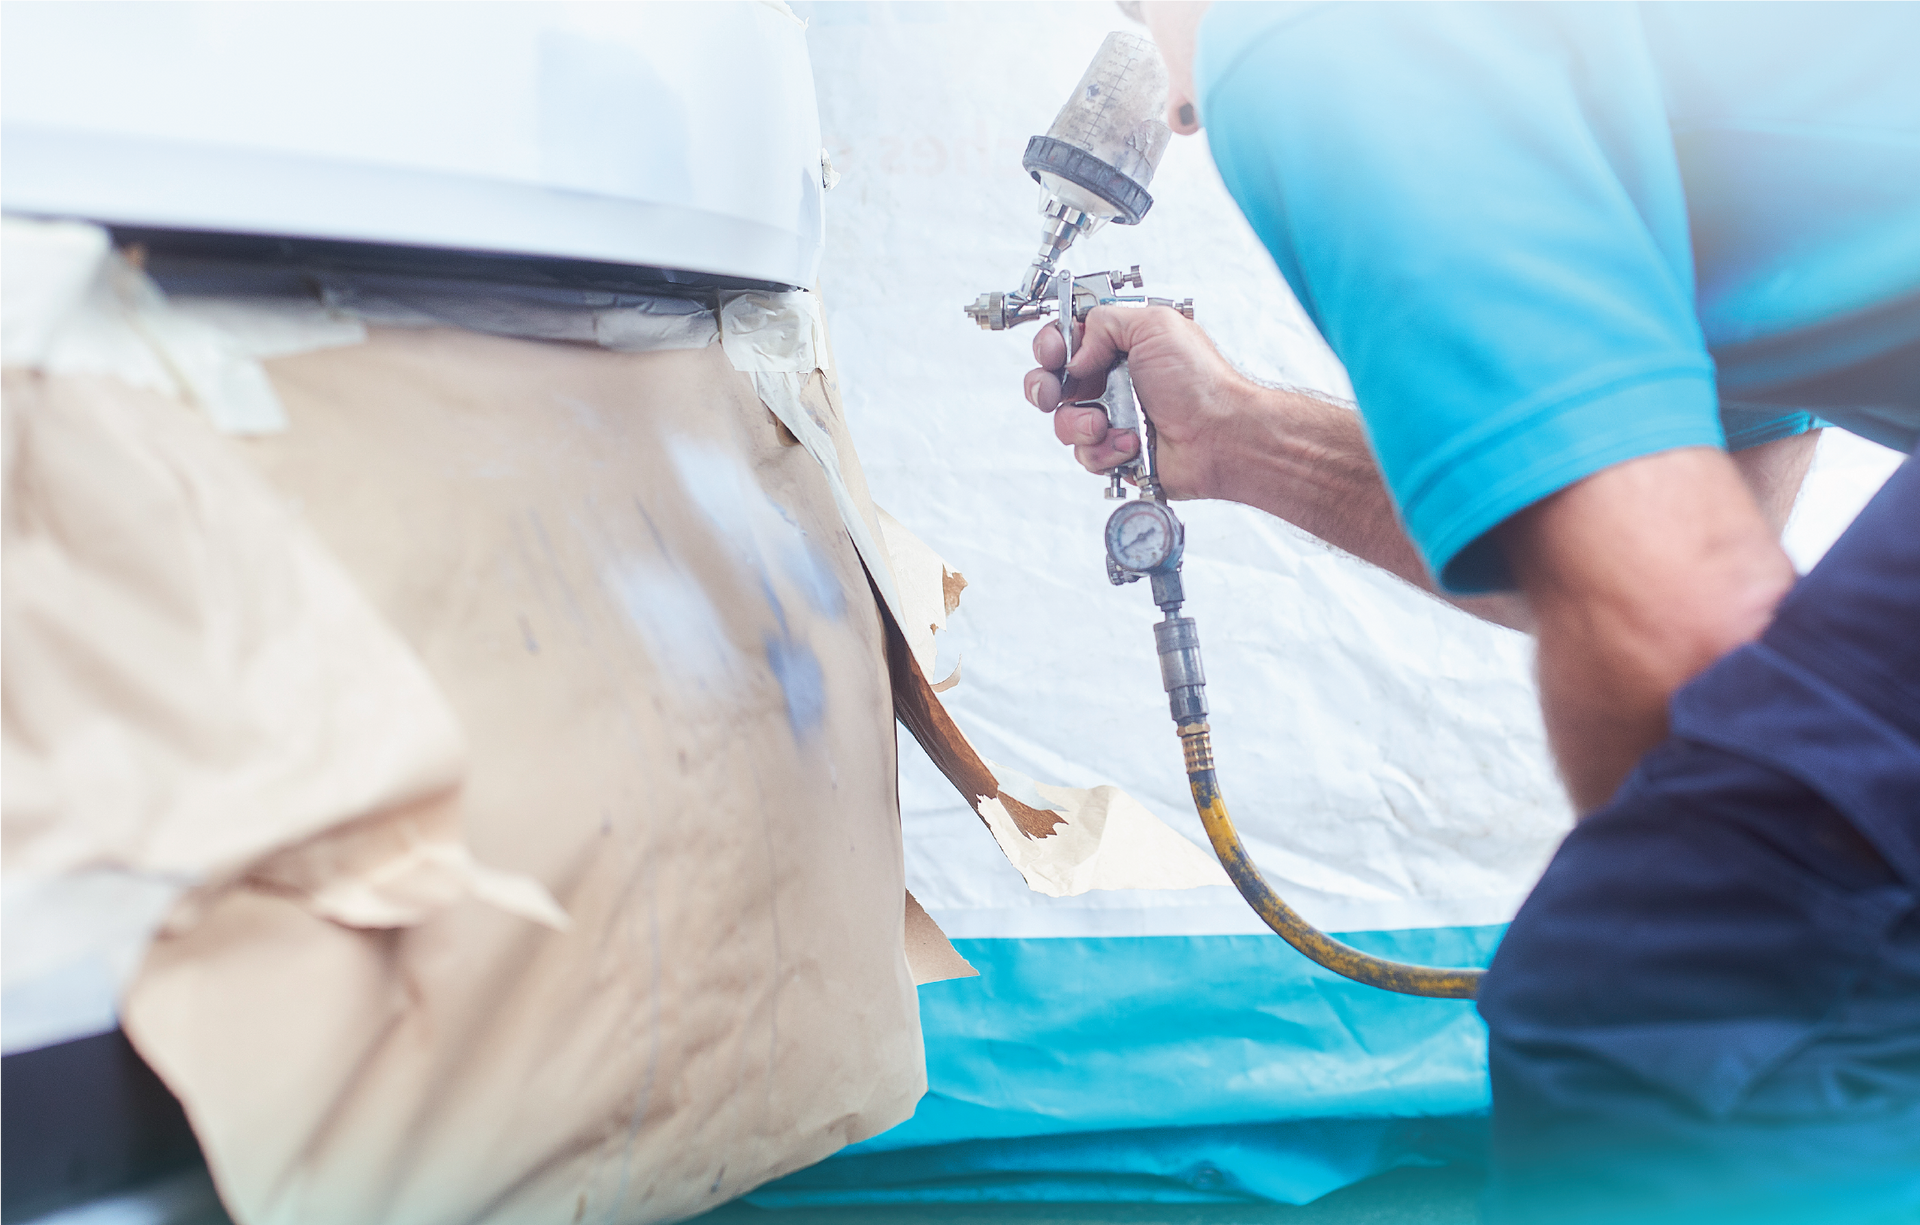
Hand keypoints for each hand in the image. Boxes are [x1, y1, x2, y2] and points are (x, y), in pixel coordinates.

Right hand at [1022, 305, 1254, 500]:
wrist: (1219, 435)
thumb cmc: (1200, 383)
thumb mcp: (1154, 325)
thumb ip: (1103, 323)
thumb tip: (1076, 353)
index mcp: (1121, 346)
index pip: (1067, 339)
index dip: (1052, 345)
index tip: (1055, 353)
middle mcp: (1113, 379)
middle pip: (1053, 381)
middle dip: (1044, 386)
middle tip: (1053, 392)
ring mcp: (1112, 416)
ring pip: (1063, 421)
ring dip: (1080, 422)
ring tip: (1107, 423)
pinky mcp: (1115, 450)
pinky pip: (1085, 453)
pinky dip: (1104, 449)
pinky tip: (1130, 442)